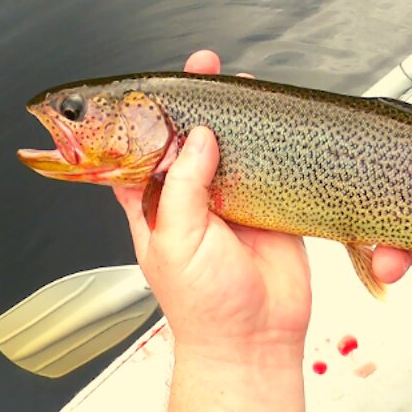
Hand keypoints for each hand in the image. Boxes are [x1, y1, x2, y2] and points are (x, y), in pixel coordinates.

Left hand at [113, 50, 310, 364]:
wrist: (255, 341)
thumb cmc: (204, 306)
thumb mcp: (175, 239)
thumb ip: (182, 184)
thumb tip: (197, 137)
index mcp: (152, 205)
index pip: (139, 150)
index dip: (144, 116)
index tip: (153, 86)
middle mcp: (190, 199)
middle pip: (188, 138)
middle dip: (195, 103)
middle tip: (204, 71)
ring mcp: (230, 201)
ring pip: (230, 147)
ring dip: (234, 117)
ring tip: (239, 86)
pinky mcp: (268, 208)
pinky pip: (269, 167)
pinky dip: (271, 144)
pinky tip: (271, 123)